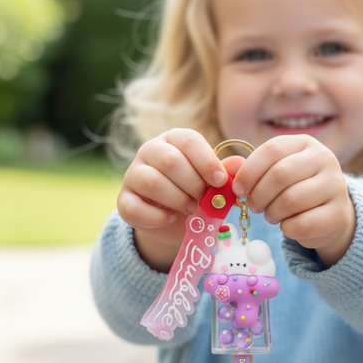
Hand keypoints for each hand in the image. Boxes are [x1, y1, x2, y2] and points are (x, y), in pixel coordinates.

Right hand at [117, 128, 241, 271]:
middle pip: (170, 161)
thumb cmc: (197, 194)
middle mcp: (150, 151)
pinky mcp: (123, 200)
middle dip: (193, 185)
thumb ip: (226, 173)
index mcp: (175, 139)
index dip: (206, 161)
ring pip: (152, 181)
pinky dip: (156, 216)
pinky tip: (170, 218)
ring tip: (191, 209)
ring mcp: (133, 174)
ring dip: (177, 199)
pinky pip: (134, 207)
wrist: (174, 222)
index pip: (188, 140)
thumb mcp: (214, 183)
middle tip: (204, 200)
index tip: (220, 181)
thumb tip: (239, 165)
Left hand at [232, 135, 354, 266]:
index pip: (272, 150)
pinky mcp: (338, 214)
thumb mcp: (274, 172)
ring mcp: (335, 186)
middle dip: (259, 195)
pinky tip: (288, 225)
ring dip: (272, 213)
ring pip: (291, 200)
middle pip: (280, 175)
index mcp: (305, 143)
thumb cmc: (294, 189)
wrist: (331, 213)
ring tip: (271, 215)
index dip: (249, 171)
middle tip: (253, 206)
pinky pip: (302, 224)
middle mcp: (324, 159)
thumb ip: (250, 170)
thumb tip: (227, 169)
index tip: (238, 190)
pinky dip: (287, 228)